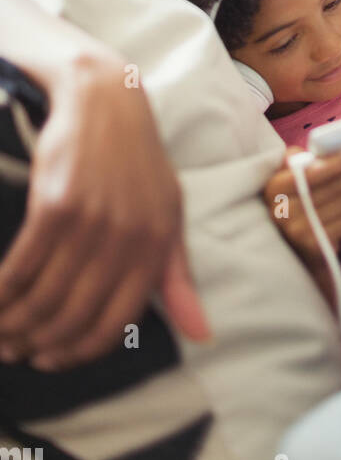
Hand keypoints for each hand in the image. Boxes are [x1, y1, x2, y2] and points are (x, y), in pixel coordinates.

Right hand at [0, 52, 208, 370]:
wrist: (106, 100)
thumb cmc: (138, 162)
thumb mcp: (169, 214)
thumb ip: (178, 277)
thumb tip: (202, 334)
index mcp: (158, 246)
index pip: (116, 323)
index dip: (78, 351)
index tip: (52, 360)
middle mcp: (127, 237)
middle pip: (73, 316)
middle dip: (38, 344)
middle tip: (14, 351)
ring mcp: (92, 220)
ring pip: (44, 296)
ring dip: (14, 323)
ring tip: (0, 333)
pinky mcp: (56, 203)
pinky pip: (22, 265)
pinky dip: (3, 291)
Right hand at [265, 146, 340, 269]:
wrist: (291, 240)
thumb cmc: (296, 195)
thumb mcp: (289, 175)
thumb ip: (298, 160)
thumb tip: (315, 152)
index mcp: (273, 188)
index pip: (304, 175)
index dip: (329, 167)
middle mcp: (281, 212)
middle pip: (327, 189)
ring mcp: (297, 232)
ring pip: (338, 206)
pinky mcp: (313, 246)